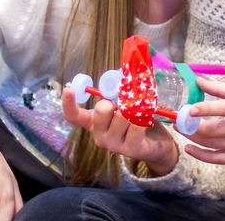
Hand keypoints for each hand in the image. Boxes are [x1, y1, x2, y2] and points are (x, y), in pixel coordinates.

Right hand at [61, 87, 177, 175]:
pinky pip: (135, 126)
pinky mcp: (129, 150)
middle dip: (116, 101)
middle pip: (101, 109)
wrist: (156, 142)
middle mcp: (99, 135)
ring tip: (138, 115)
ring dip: (133, 110)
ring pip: (121, 116)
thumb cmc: (137, 119)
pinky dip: (143, 120)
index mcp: (94, 122)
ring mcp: (113, 144)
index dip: (68, 104)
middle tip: (127, 105)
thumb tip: (121, 74)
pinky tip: (145, 124)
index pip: (74, 117)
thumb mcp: (124, 104)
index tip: (67, 89)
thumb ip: (117, 92)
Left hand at [180, 78, 224, 165]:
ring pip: (210, 144)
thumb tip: (199, 81)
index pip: (221, 109)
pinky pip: (217, 159)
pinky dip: (201, 155)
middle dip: (190, 125)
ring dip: (192, 137)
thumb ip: (223, 89)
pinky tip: (189, 148)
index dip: (203, 109)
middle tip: (177, 119)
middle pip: (211, 130)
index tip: (188, 108)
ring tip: (181, 128)